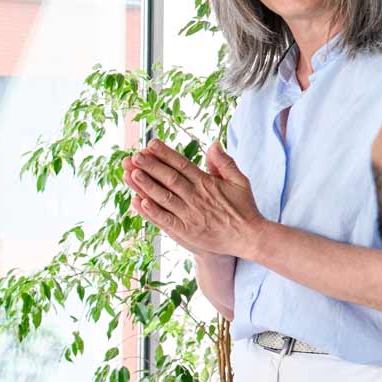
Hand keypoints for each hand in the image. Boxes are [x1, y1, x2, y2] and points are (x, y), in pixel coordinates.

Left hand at [123, 139, 266, 259]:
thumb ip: (225, 162)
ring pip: (164, 198)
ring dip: (147, 186)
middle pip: (169, 179)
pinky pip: (166, 220)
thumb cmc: (243, 208)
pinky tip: (139, 202)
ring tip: (131, 174)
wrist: (249, 237)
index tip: (150, 144)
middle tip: (134, 156)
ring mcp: (190, 215)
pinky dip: (152, 212)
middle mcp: (196, 197)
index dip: (165, 154)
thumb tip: (213, 143)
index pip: (182, 164)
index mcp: (207, 183)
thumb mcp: (240, 181)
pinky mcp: (186, 231)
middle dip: (150, 166)